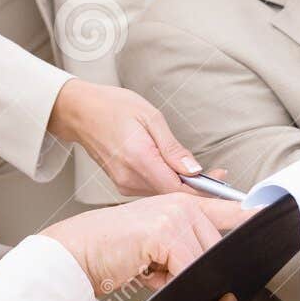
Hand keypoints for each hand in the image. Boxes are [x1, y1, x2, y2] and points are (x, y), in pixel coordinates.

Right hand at [42, 193, 253, 295]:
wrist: (79, 251)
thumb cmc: (113, 250)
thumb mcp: (157, 247)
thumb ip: (186, 246)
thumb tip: (212, 264)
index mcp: (183, 202)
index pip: (228, 208)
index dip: (250, 214)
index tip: (272, 215)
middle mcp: (182, 203)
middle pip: (216, 245)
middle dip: (195, 269)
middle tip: (159, 269)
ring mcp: (175, 214)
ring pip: (202, 260)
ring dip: (179, 277)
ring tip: (148, 269)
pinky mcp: (165, 232)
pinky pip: (187, 267)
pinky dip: (169, 281)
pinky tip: (146, 273)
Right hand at [49, 78, 201, 195]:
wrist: (80, 111)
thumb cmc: (112, 106)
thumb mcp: (150, 117)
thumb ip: (172, 147)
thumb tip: (193, 169)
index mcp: (138, 159)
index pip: (177, 189)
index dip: (202, 189)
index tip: (219, 179)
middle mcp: (129, 178)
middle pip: (171, 194)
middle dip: (195, 185)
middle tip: (215, 171)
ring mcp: (123, 184)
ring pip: (162, 192)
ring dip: (180, 183)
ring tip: (194, 168)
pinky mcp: (121, 184)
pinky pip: (150, 188)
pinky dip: (165, 180)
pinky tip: (172, 169)